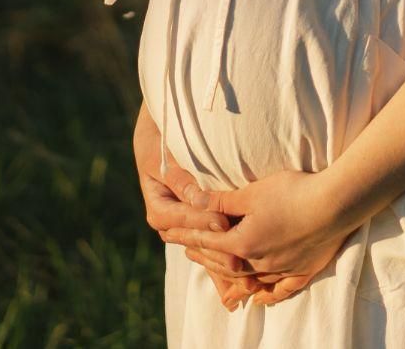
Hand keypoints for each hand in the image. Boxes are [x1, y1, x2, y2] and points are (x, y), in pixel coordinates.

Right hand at [135, 105, 266, 309]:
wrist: (165, 137)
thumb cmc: (164, 143)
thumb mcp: (166, 158)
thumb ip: (181, 180)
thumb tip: (199, 201)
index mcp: (159, 209)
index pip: (179, 220)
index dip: (201, 222)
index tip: (223, 222)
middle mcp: (172, 225)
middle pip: (193, 241)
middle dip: (217, 249)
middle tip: (239, 256)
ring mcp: (188, 227)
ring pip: (205, 246)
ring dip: (224, 257)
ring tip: (245, 266)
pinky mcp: (203, 225)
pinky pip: (214, 242)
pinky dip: (228, 252)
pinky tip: (245, 264)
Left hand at [165, 167, 354, 306]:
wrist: (335, 204)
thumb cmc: (292, 193)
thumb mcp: (251, 193)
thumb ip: (221, 202)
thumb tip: (194, 202)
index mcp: (242, 243)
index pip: (206, 240)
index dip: (186, 235)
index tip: (168, 234)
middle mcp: (258, 263)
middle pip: (225, 263)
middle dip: (203, 255)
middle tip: (187, 250)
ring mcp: (281, 270)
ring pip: (249, 280)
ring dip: (229, 277)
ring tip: (216, 272)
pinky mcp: (302, 271)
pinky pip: (279, 290)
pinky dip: (266, 295)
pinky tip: (258, 299)